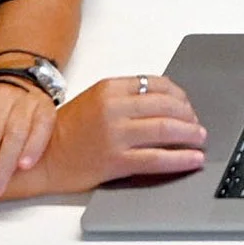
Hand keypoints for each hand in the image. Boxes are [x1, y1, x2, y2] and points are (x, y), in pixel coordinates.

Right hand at [30, 74, 208, 194]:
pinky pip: (157, 158)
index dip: (180, 96)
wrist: (43, 157)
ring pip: (166, 130)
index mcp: (110, 88)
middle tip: (197, 125)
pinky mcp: (116, 160)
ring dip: (190, 135)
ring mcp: (115, 134)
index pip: (158, 84)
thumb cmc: (69, 130)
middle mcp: (114, 108)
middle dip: (189, 116)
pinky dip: (181, 159)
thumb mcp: (96, 100)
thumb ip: (127, 97)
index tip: (188, 106)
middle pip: (167, 106)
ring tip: (200, 140)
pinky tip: (193, 159)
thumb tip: (167, 103)